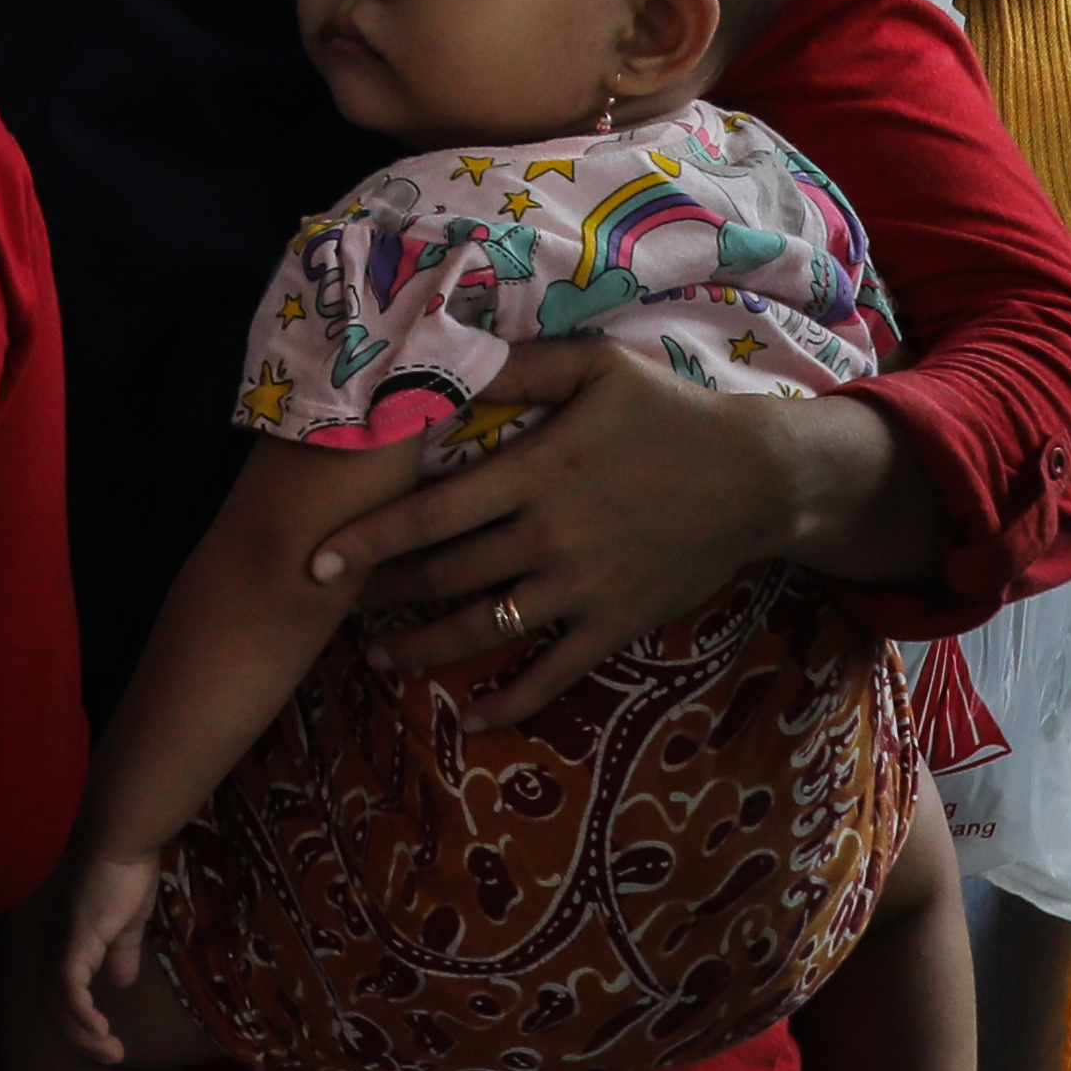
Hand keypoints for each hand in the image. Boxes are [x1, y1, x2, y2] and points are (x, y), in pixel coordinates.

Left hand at [53, 844, 167, 1062]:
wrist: (124, 842)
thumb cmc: (125, 875)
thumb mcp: (126, 925)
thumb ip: (121, 953)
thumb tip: (121, 982)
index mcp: (68, 946)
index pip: (60, 996)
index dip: (77, 1023)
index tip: (107, 1042)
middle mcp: (55, 948)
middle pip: (52, 1007)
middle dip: (78, 1038)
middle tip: (110, 1056)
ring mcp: (61, 945)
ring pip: (57, 1003)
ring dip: (82, 1033)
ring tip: (110, 1051)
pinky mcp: (73, 941)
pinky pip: (68, 987)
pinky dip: (80, 1013)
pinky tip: (100, 1029)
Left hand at [313, 340, 882, 727]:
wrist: (755, 478)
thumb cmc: (668, 413)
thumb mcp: (596, 368)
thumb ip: (520, 367)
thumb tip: (449, 355)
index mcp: (535, 473)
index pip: (432, 514)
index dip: (369, 542)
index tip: (315, 564)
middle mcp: (549, 537)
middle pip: (445, 578)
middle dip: (382, 598)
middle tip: (332, 610)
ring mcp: (581, 589)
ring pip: (486, 631)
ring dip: (425, 649)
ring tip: (379, 657)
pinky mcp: (614, 625)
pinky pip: (553, 675)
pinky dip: (509, 701)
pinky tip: (471, 715)